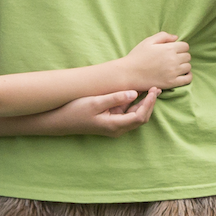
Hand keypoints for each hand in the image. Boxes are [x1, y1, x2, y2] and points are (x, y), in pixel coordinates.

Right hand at [37, 88, 158, 137]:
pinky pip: (127, 113)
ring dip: (144, 103)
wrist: (59, 121)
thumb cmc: (75, 111)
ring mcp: (114, 126)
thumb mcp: (95, 102)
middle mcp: (117, 129)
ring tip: (150, 88)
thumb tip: (134, 93)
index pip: (140, 117)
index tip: (153, 90)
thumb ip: (115, 97)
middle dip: (150, 103)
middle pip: (141, 117)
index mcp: (114, 126)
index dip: (149, 103)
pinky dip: (134, 103)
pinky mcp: (111, 121)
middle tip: (156, 87)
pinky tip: (137, 91)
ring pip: (135, 115)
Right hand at [122, 32, 193, 90]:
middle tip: (173, 59)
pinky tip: (182, 74)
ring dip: (184, 66)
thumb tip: (176, 38)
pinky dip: (188, 76)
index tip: (174, 50)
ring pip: (188, 67)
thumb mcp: (148, 41)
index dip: (180, 47)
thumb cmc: (137, 56)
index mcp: (169, 48)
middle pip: (187, 56)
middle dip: (182, 56)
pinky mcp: (171, 83)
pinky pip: (187, 79)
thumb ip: (163, 36)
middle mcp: (173, 60)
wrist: (129, 73)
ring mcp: (173, 72)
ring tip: (175, 66)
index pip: (185, 46)